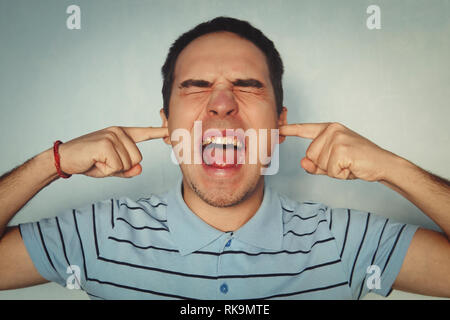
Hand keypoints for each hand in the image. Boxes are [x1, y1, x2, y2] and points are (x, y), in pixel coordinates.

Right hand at [58, 126, 168, 177]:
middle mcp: (119, 132)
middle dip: (122, 167)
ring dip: (113, 169)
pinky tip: (95, 162)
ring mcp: (112, 136)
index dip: (159, 132)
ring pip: (129, 163)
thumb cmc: (89, 162)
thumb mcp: (112, 168)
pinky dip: (106, 170)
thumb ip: (128, 169)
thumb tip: (139, 169)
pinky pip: (117, 166)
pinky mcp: (106, 143)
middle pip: (138, 158)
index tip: (172, 131)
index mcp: (122, 134)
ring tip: (98, 161)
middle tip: (103, 162)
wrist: (64, 159)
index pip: (144, 133)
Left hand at [279, 122, 394, 180]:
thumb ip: (315, 164)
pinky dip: (340, 174)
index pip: (305, 129)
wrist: (383, 164)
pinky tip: (352, 167)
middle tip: (344, 163)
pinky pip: (330, 170)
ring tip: (349, 164)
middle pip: (310, 154)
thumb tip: (302, 162)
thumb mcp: (332, 164)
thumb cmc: (357, 162)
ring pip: (319, 163)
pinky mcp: (342, 149)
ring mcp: (337, 138)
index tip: (277, 128)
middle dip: (325, 165)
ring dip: (333, 170)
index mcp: (329, 129)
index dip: (290, 129)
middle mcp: (332, 130)